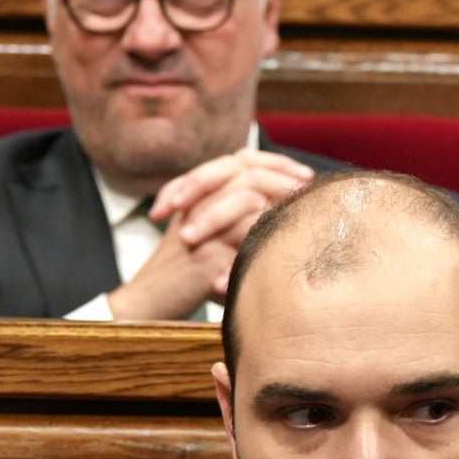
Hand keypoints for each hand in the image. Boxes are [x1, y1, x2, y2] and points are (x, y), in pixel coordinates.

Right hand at [106, 151, 312, 320]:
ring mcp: (201, 228)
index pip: (242, 160)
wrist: (150, 299)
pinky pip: (245, 241)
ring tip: (302, 217)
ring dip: (281, 208)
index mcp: (199, 192)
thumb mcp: (206, 233)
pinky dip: (268, 242)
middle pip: (248, 175)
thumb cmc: (184, 269)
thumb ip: (234, 215)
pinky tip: (287, 246)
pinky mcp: (206, 259)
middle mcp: (198, 203)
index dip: (276, 163)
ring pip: (249, 201)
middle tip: (309, 191)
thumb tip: (284, 202)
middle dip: (285, 181)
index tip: (304, 175)